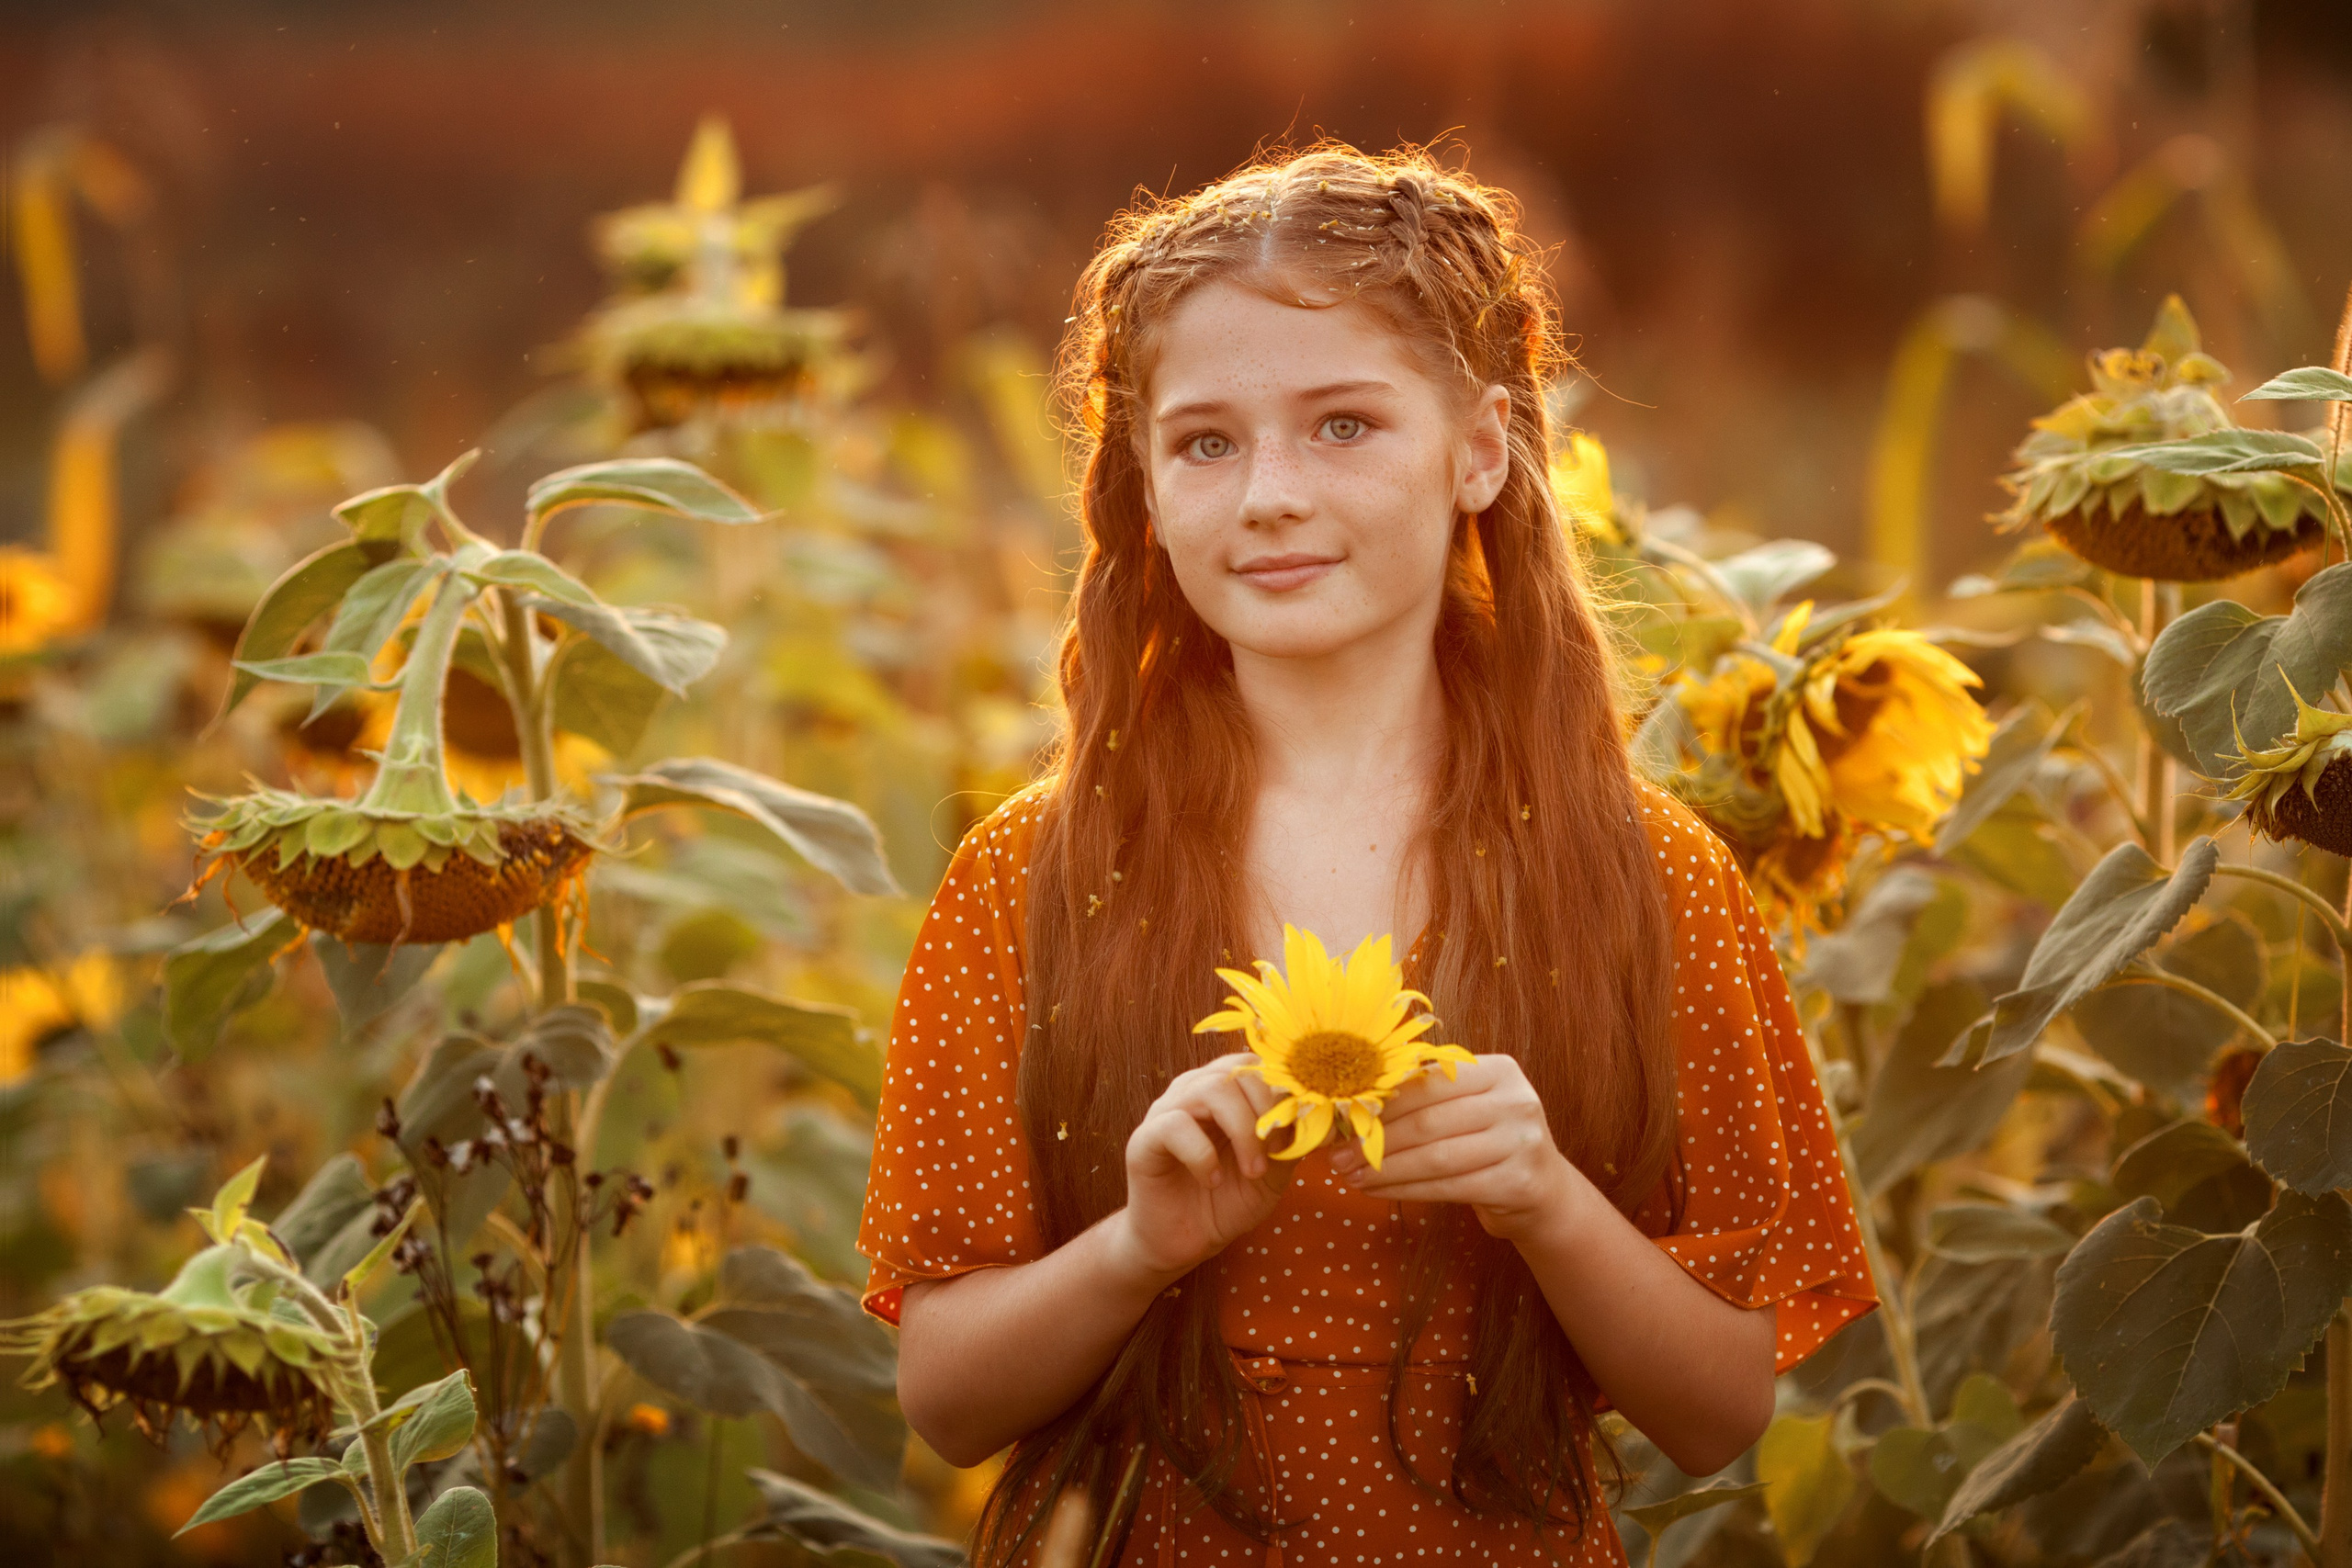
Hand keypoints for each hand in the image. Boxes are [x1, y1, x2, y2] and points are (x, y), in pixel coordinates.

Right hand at [1112, 1052, 1300, 1280]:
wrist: (1186, 1241)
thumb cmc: (1228, 1201)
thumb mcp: (1272, 1173)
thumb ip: (1290, 1142)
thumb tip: (1318, 1117)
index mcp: (1226, 1092)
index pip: (1258, 1065)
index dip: (1286, 1094)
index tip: (1303, 1134)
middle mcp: (1195, 1091)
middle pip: (1238, 1071)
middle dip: (1267, 1111)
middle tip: (1274, 1155)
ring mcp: (1167, 1110)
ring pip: (1210, 1089)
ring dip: (1242, 1131)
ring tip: (1251, 1170)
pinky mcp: (1144, 1139)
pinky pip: (1175, 1125)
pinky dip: (1203, 1154)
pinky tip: (1212, 1179)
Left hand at [1329, 1053, 1586, 1243]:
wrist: (1543, 1190)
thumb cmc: (1488, 1142)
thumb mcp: (1466, 1108)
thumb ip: (1423, 1099)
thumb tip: (1351, 1109)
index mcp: (1498, 1069)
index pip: (1429, 1082)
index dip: (1383, 1103)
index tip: (1344, 1120)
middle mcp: (1516, 1100)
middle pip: (1429, 1121)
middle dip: (1376, 1141)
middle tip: (1338, 1157)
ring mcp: (1521, 1141)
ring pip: (1436, 1157)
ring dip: (1385, 1170)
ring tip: (1351, 1177)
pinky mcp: (1518, 1182)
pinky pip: (1449, 1186)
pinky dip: (1407, 1190)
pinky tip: (1379, 1191)